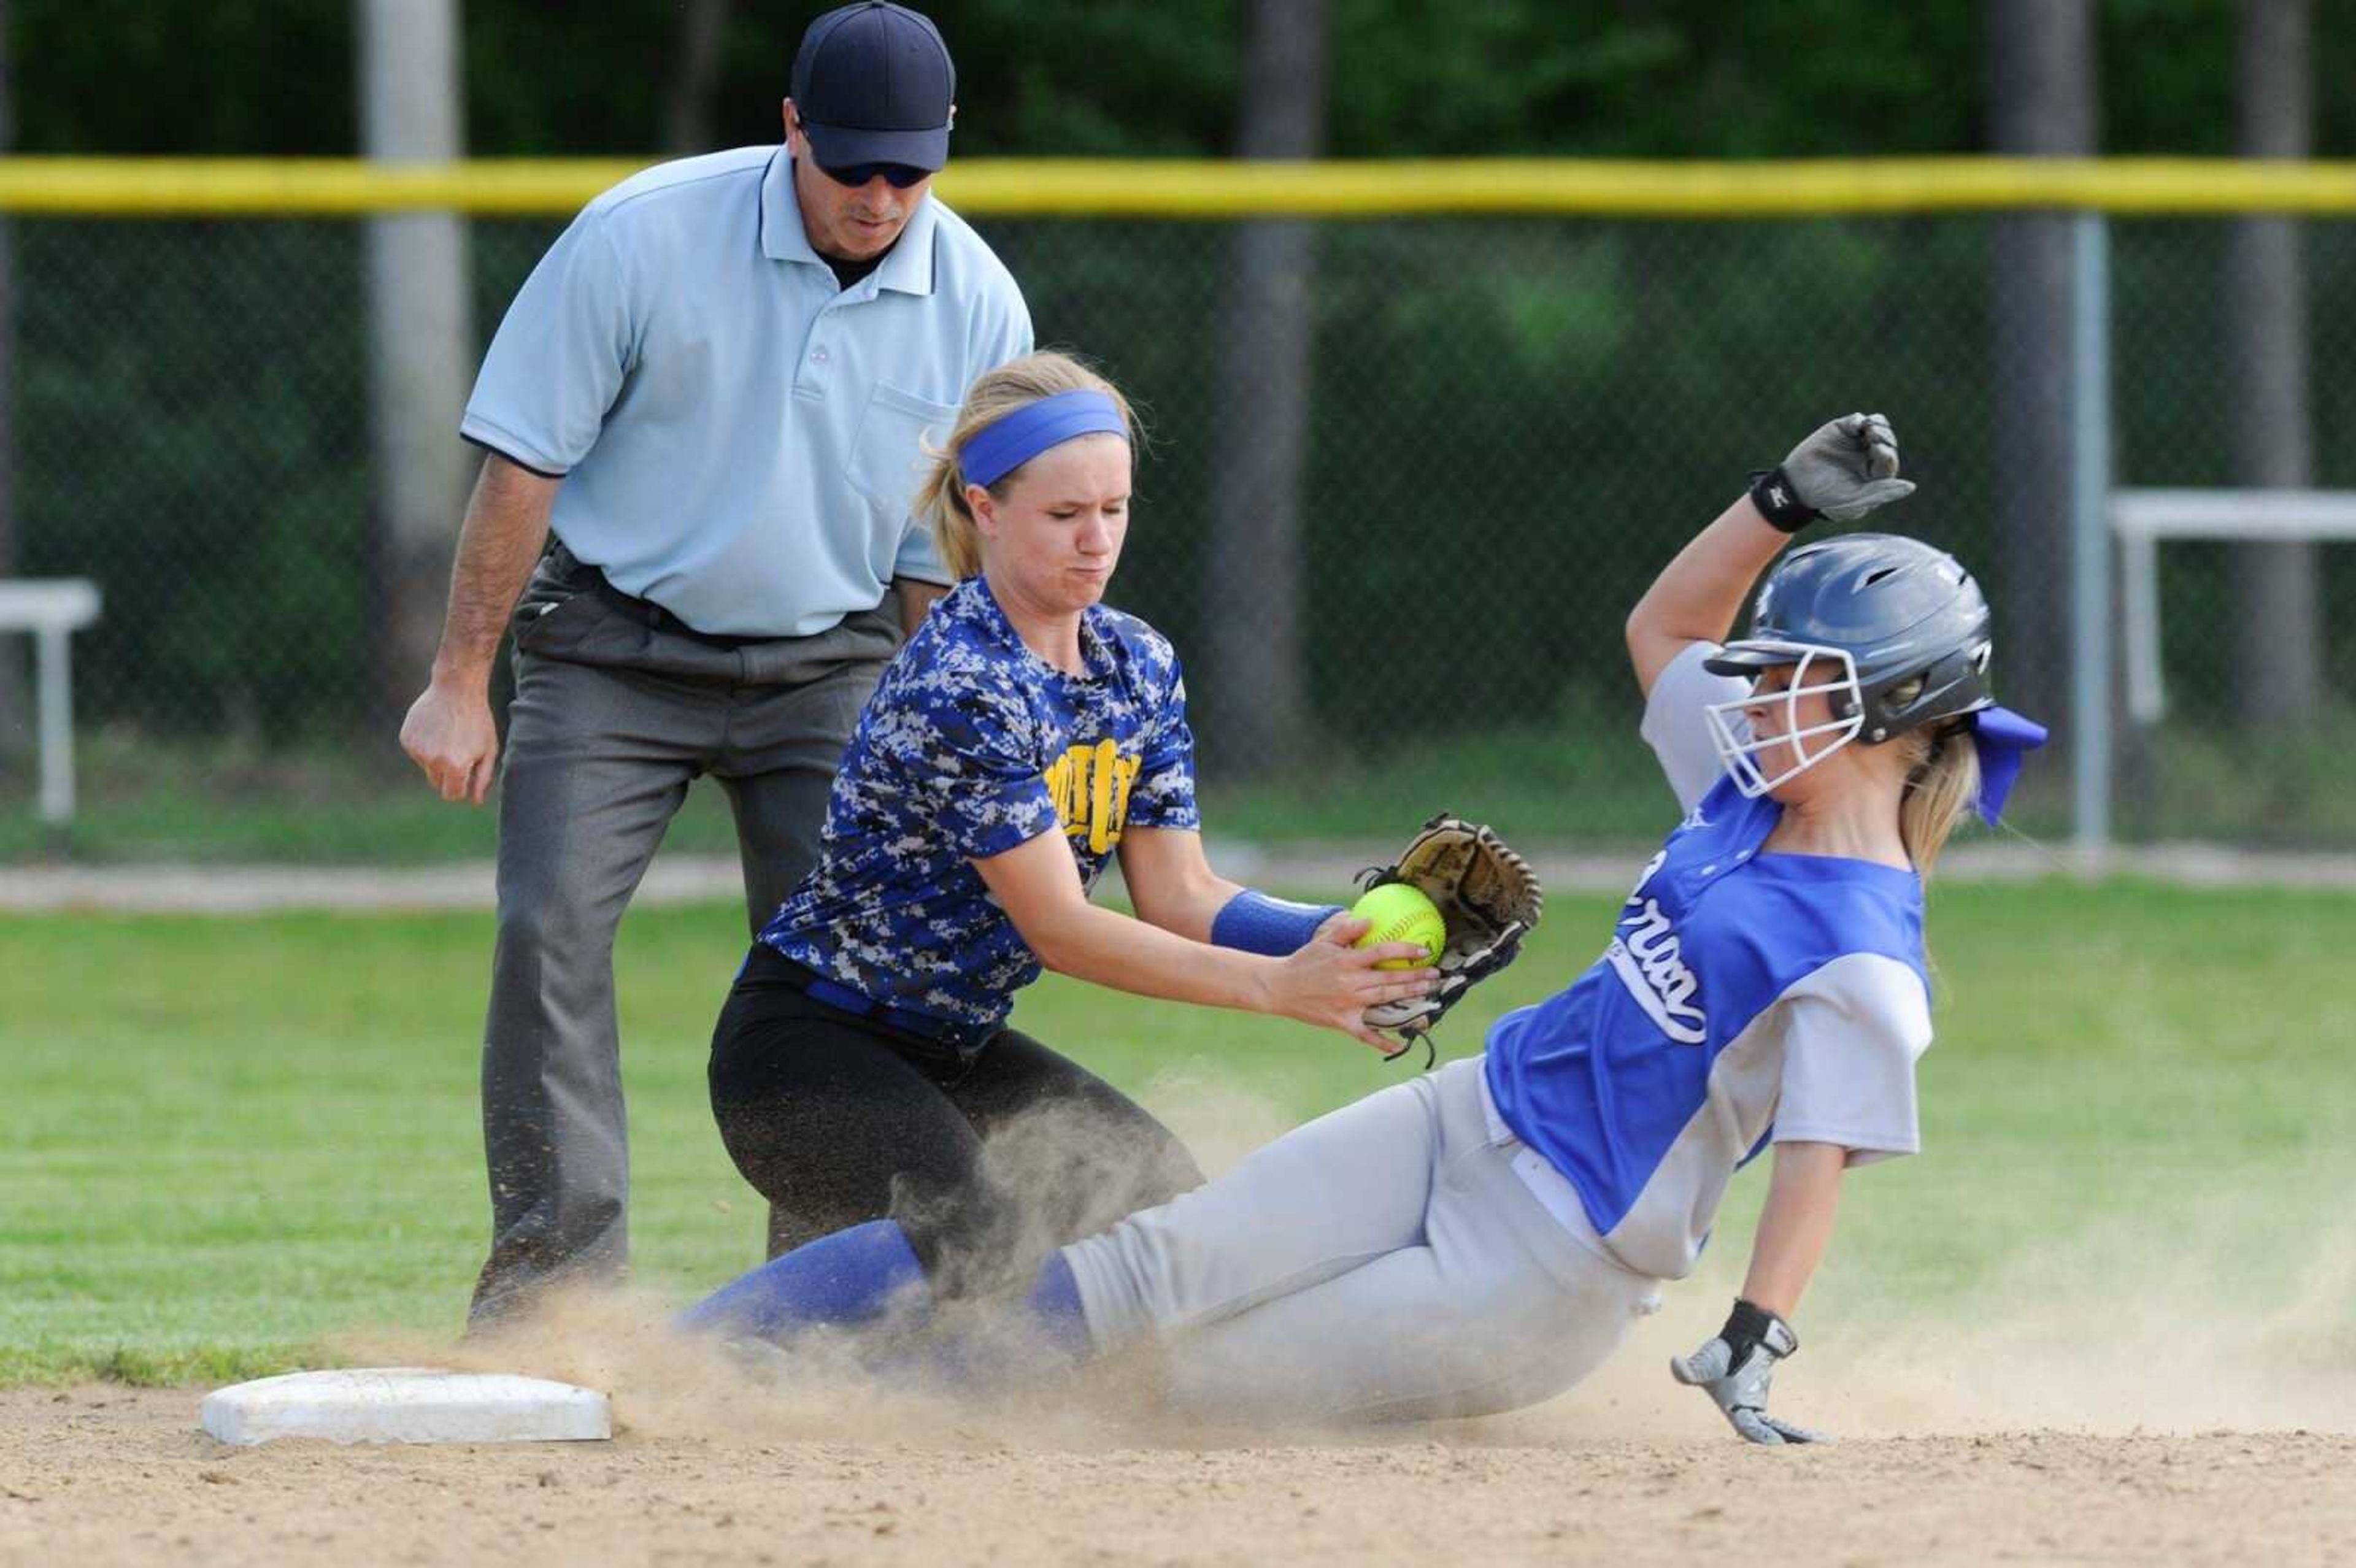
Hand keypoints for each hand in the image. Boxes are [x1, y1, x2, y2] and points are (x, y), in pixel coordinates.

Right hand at [399, 676, 500, 804]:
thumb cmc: (478, 720)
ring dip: (437, 758)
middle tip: (459, 750)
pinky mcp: (406, 738)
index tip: (465, 778)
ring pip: (427, 767)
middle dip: (448, 774)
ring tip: (449, 734)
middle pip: (437, 783)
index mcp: (455, 766)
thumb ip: (482, 778)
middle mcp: (433, 761)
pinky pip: (417, 752)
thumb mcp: (488, 749)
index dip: (460, 788)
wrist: (456, 688)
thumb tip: (474, 802)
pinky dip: (425, 745)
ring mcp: (417, 749)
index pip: (451, 795)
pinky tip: (436, 727)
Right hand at [1260, 914, 1438, 1051]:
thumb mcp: (1323, 941)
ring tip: (1429, 994)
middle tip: (1436, 975)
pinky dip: (1382, 1041)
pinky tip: (1400, 1044)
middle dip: (1416, 977)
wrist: (1279, 987)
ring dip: (1408, 997)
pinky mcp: (1342, 1022)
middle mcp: (1351, 982)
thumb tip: (1371, 920)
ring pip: (1384, 1001)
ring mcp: (1348, 1004)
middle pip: (1390, 979)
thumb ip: (1347, 929)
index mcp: (1347, 960)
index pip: (1383, 952)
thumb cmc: (1303, 962)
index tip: (1423, 949)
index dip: (1405, 950)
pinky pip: (1365, 1033)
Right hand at [1668, 1298, 1828, 1445]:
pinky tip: (1818, 1441)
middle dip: (1785, 1446)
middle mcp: (1743, 1416)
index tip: (1777, 1443)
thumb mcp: (1704, 1363)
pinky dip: (1798, 1434)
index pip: (1748, 1426)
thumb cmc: (1718, 1355)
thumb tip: (1675, 1364)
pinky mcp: (1764, 1410)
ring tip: (1820, 1450)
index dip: (1761, 1434)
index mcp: (1732, 1409)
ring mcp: (1755, 1414)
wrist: (1736, 1341)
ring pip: (1778, 1434)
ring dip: (1796, 1443)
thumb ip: (1689, 1370)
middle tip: (1807, 1454)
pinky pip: (1783, 1427)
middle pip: (1767, 1436)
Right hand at [1776, 412, 1915, 523]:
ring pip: (1877, 425)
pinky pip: (1857, 419)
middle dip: (1885, 437)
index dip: (1888, 453)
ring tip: (1869, 429)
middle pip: (1887, 440)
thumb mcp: (1856, 498)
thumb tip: (1911, 487)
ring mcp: (1855, 441)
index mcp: (1875, 473)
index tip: (1878, 451)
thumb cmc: (1826, 497)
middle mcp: (1868, 455)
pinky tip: (1856, 426)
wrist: (1796, 486)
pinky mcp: (1840, 429)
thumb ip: (1883, 491)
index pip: (1890, 459)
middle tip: (1874, 439)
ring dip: (1878, 425)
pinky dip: (1859, 420)